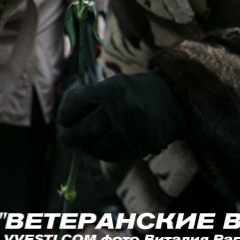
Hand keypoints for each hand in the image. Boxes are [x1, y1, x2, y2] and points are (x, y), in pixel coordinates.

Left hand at [58, 70, 185, 161]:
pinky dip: (103, 153)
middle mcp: (118, 112)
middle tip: (66, 138)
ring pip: (96, 148)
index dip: (65, 114)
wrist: (175, 100)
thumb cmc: (137, 91)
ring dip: (86, 148)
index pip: (75, 105)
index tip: (64, 119)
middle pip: (83, 131)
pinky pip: (114, 155)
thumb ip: (91, 98)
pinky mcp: (140, 146)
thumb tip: (66, 117)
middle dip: (70, 137)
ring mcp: (130, 131)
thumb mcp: (113, 84)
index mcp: (109, 91)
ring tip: (84, 144)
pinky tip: (101, 147)